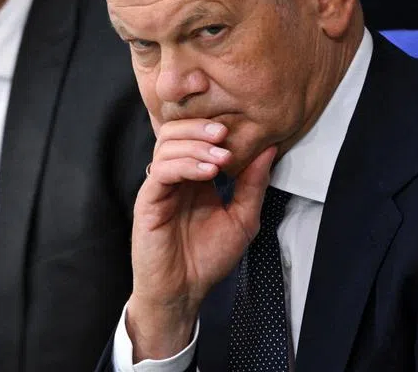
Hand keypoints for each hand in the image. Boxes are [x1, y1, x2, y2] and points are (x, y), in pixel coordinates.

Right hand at [125, 120, 277, 361]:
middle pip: (175, 130)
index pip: (195, 135)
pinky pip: (161, 170)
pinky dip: (185, 165)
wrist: (184, 290)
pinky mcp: (148, 200)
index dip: (214, 127)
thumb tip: (268, 150)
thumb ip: (253, 184)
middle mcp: (174, 176)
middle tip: (224, 135)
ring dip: (195, 145)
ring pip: (166, 144)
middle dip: (200, 128)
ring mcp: (159, 186)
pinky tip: (207, 173)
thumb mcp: (242, 218)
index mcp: (194, 176)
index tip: (240, 130)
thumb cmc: (208, 258)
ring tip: (221, 158)